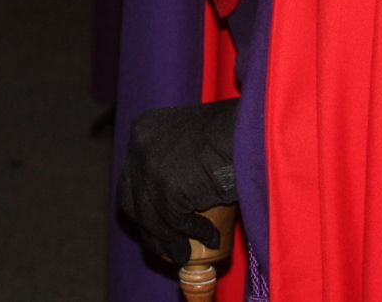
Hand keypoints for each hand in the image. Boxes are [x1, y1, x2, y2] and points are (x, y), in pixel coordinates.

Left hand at [116, 99, 239, 266]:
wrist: (251, 128)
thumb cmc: (232, 130)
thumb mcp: (192, 138)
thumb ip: (177, 158)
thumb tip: (175, 201)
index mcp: (143, 129)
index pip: (131, 176)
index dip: (141, 203)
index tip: (154, 223)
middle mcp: (139, 146)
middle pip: (131, 199)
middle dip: (147, 226)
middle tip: (165, 244)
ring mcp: (149, 168)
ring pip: (150, 218)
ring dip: (169, 241)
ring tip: (185, 254)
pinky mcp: (167, 189)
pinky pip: (177, 223)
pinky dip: (195, 234)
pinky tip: (211, 238)